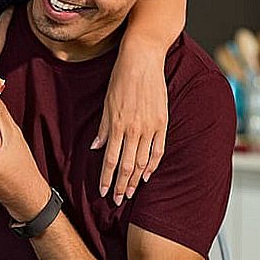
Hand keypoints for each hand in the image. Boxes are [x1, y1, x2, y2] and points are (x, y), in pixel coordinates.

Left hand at [94, 44, 168, 204]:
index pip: (110, 160)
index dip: (107, 178)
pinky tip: (147, 174)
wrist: (143, 60)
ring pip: (142, 161)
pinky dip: (153, 164)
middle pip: (126, 165)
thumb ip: (103, 127)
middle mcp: (134, 129)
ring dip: (135, 179)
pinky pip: (158, 149)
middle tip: (117, 199)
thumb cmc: (121, 78)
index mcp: (117, 124)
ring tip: (130, 192)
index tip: (104, 192)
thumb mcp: (106, 102)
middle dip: (121, 185)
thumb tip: (96, 147)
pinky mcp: (162, 122)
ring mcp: (150, 127)